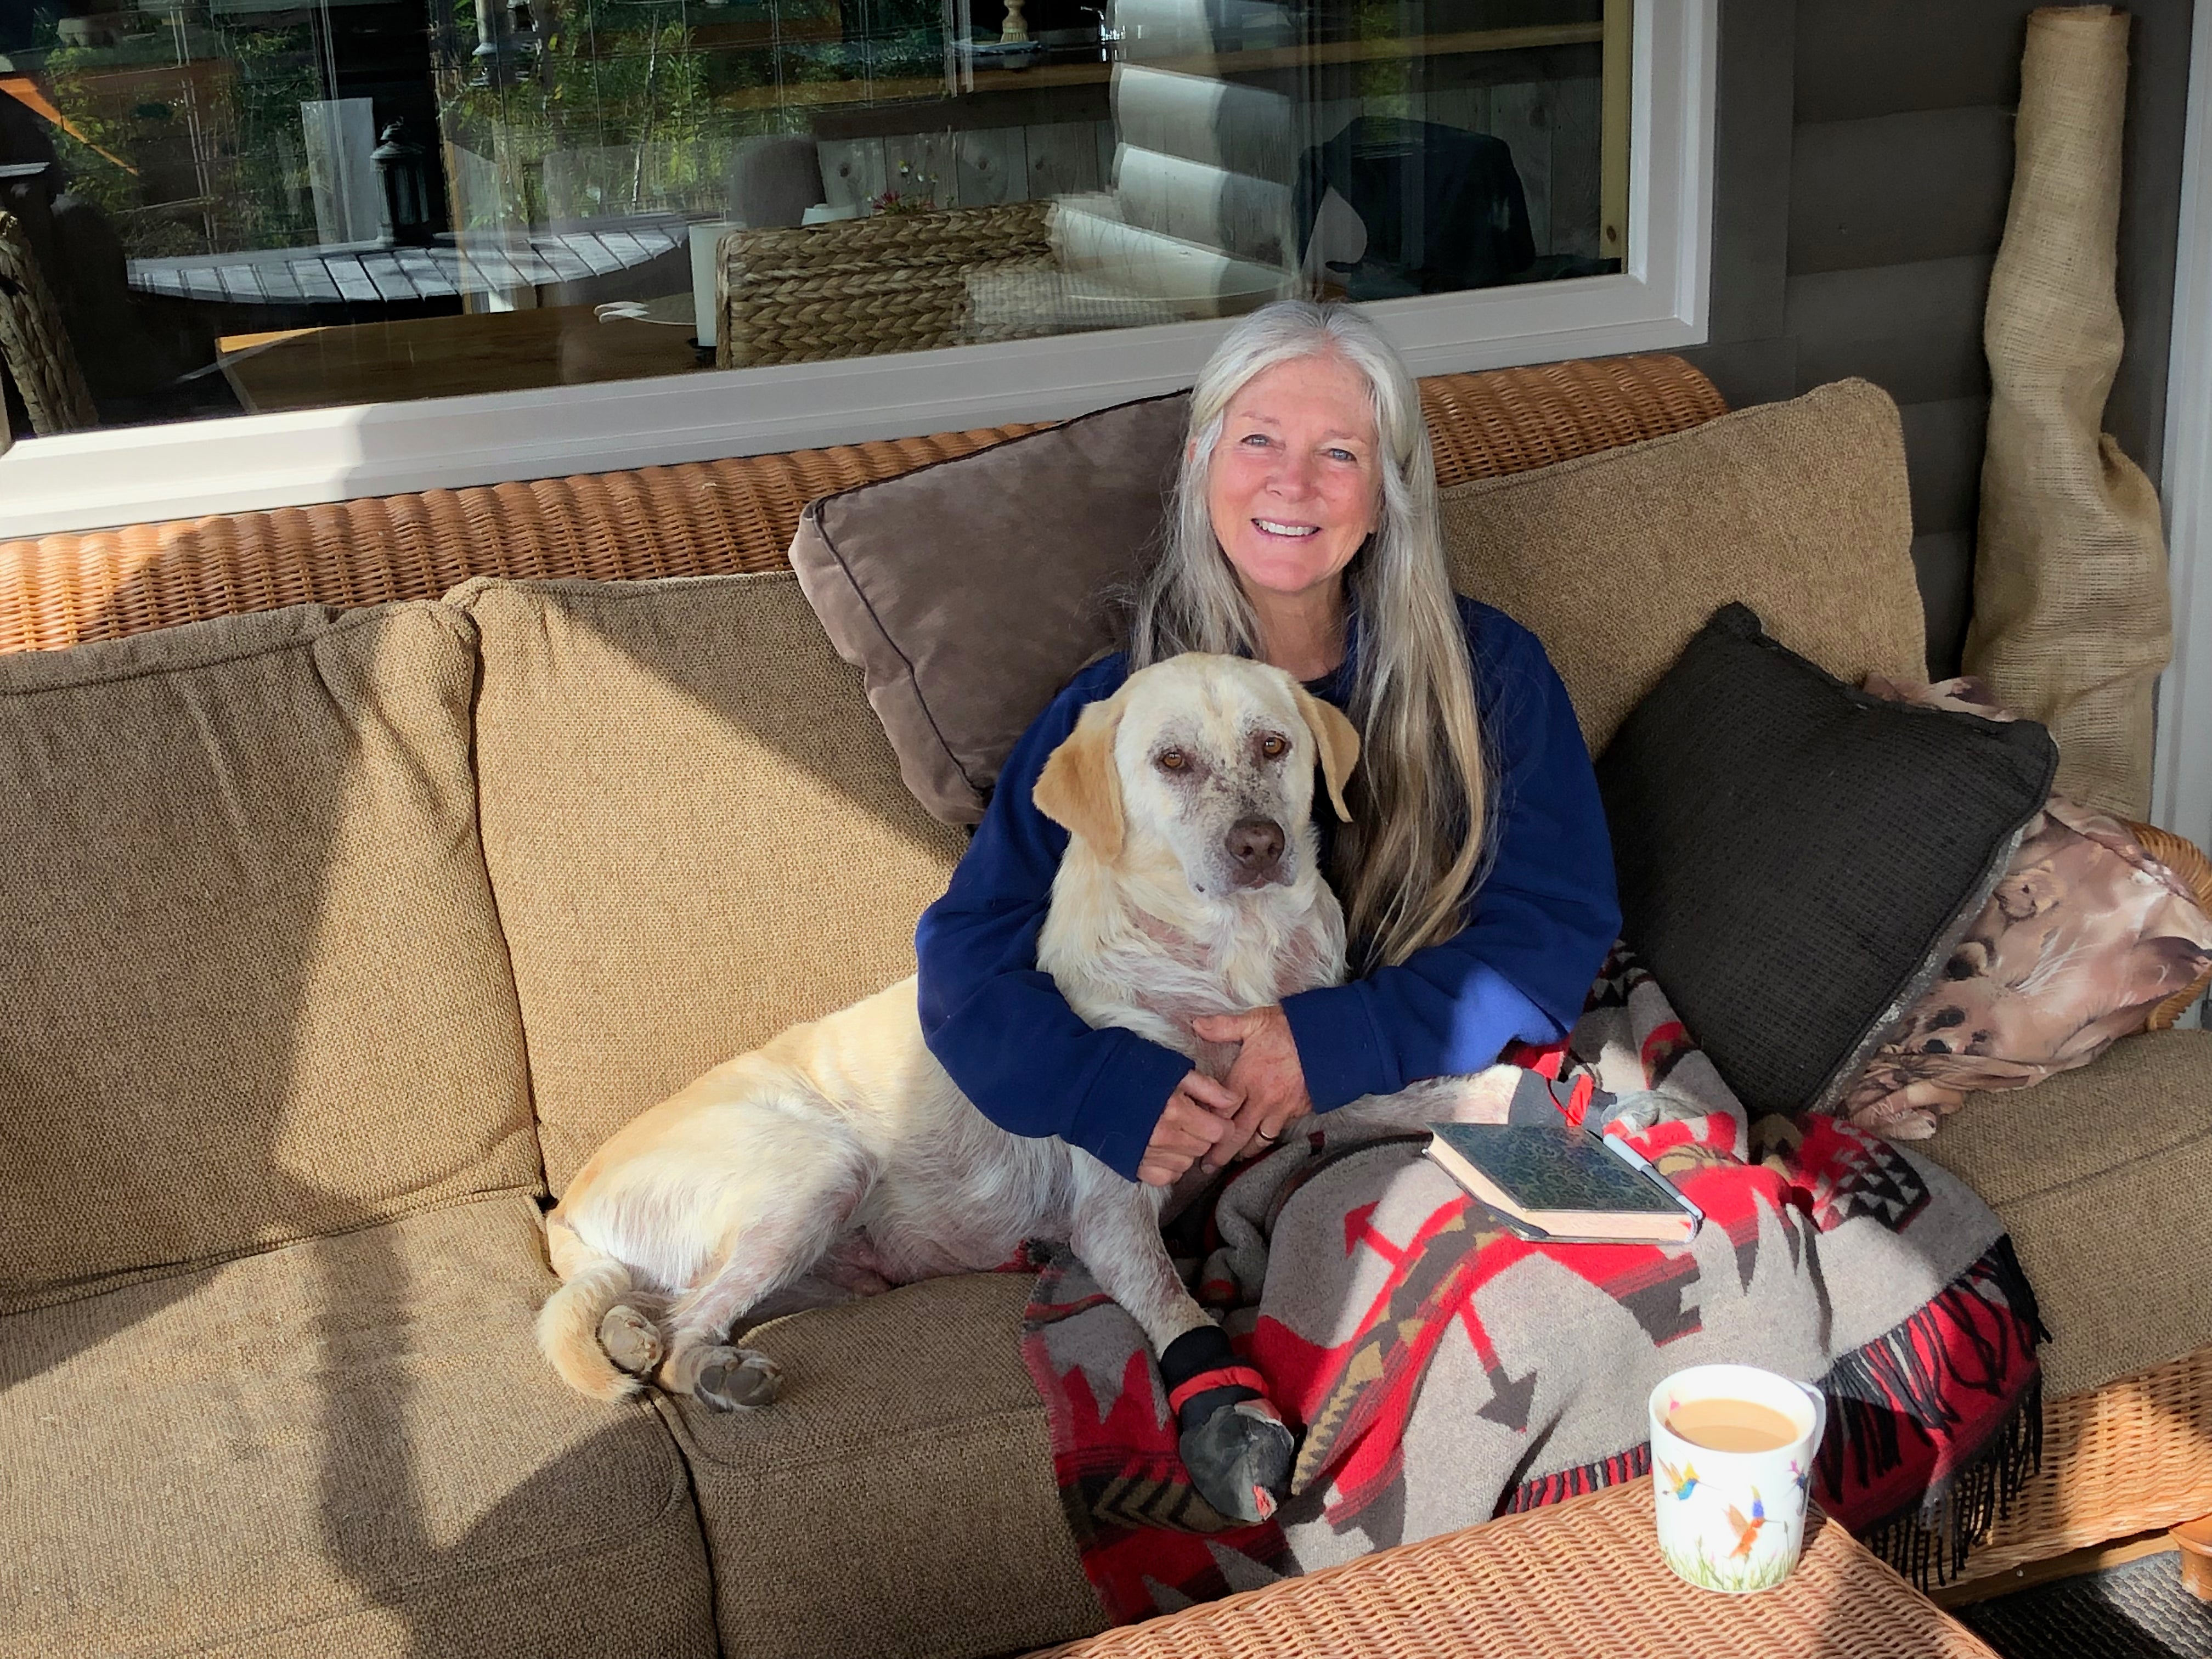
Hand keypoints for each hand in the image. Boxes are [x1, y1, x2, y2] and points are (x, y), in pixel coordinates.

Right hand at [1136, 1071, 1241, 1186]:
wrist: (1085, 1085)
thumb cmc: (1128, 1070)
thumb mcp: (1172, 1069)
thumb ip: (1206, 1088)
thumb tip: (1234, 1101)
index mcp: (1175, 1110)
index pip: (1219, 1132)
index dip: (1222, 1123)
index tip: (1214, 1116)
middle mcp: (1163, 1137)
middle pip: (1204, 1147)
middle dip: (1204, 1133)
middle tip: (1191, 1118)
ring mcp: (1148, 1154)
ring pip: (1188, 1163)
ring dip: (1187, 1149)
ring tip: (1174, 1130)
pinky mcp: (1135, 1165)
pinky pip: (1167, 1176)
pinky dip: (1170, 1165)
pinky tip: (1163, 1148)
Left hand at [1190, 1005, 1312, 1169]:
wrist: (1331, 1037)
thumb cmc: (1291, 1028)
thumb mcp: (1254, 1021)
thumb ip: (1223, 1026)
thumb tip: (1197, 1025)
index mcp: (1246, 1078)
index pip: (1221, 1111)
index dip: (1207, 1125)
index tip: (1195, 1133)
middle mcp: (1263, 1099)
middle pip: (1238, 1134)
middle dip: (1221, 1153)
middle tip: (1207, 1166)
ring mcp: (1282, 1108)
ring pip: (1260, 1139)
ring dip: (1245, 1151)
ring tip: (1234, 1158)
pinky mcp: (1299, 1111)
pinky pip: (1279, 1132)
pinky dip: (1268, 1141)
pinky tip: (1260, 1144)